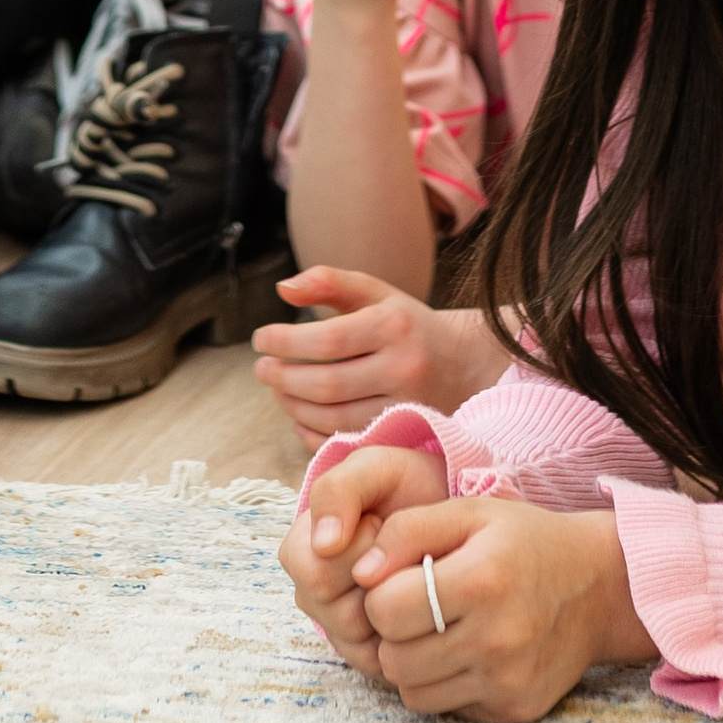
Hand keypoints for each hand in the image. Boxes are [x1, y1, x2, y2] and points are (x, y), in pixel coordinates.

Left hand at [254, 269, 499, 441]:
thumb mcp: (376, 293)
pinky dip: (314, 433)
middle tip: (260, 369)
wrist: (463, 364)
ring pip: (335, 417)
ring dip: (293, 406)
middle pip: (328, 383)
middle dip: (284, 378)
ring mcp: (405, 406)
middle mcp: (404, 368)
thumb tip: (282, 288)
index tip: (260, 338)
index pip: (328, 339)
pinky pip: (347, 440)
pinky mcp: (403, 434)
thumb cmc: (407, 324)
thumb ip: (330, 283)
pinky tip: (298, 417)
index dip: (286, 342)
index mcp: (395, 326)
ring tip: (276, 388)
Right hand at [280, 440, 448, 673]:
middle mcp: (311, 594)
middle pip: (333, 610)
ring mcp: (338, 628)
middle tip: (397, 550)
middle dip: (378, 576)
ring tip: (407, 571)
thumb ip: (339, 490)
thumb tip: (323, 544)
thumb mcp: (373, 468)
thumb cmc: (403, 488)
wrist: (445, 510)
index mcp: (301, 550)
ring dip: (393, 602)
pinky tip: (417, 601)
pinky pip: (377, 659)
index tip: (380, 522)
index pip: (314, 572)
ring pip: (356, 637)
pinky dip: (404, 632)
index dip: (358, 547)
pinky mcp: (367, 654)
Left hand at [285, 463, 649, 721]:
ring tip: (437, 631)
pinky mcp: (514, 710)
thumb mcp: (469, 513)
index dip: (381, 594)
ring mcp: (507, 681)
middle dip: (392, 632)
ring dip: (411, 663)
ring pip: (412, 692)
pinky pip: (446, 709)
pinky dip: (442, 684)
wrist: (598, 587)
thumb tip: (360, 571)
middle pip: (394, 658)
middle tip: (416, 608)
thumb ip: (407, 530)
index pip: (386, 610)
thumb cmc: (523, 542)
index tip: (401, 580)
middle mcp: (497, 638)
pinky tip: (463, 653)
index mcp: (483, 580)